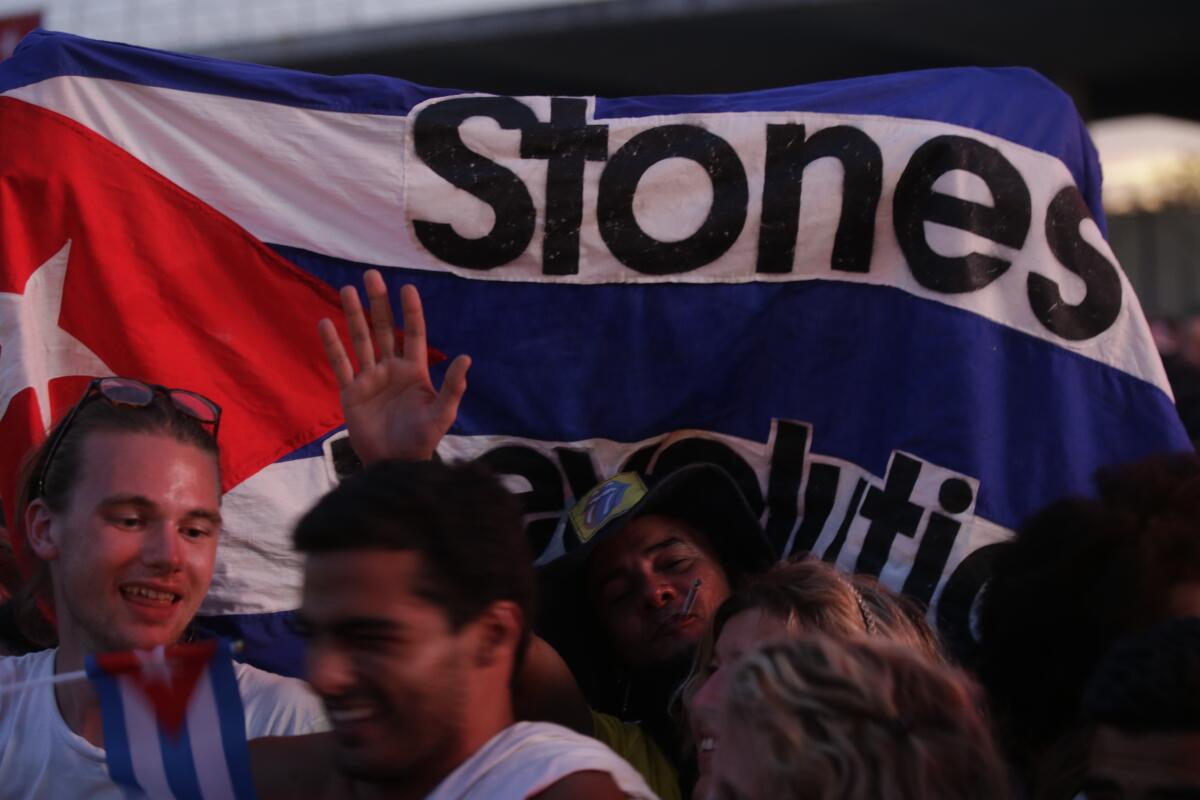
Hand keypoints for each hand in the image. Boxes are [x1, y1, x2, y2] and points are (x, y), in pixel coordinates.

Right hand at [318, 270, 469, 462]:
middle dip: (378, 302)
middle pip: (385, 329)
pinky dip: (332, 344)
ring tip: (347, 289)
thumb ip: (454, 387)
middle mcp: (391, 369)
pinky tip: (325, 322)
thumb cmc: (422, 440)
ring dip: (354, 315)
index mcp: (415, 371)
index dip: (411, 311)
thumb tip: (467, 358)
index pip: (414, 334)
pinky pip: (340, 363)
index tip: (407, 287)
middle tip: (372, 275)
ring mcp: (370, 378)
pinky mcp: (351, 392)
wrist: (395, 463)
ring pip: (361, 339)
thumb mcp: (443, 414)